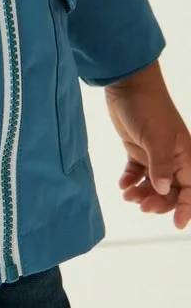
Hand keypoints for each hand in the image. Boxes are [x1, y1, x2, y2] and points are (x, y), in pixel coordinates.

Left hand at [104, 60, 190, 229]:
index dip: (186, 208)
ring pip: (153, 183)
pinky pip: (137, 172)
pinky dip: (131, 180)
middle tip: (141, 206)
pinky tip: (123, 185)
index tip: (177, 224)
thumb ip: (161, 166)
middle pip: (171, 191)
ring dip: (143, 192)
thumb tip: (164, 190)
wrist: (126, 83)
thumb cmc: (147, 106)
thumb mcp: (156, 138)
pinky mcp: (138, 148)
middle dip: (159, 202)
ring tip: (127, 195)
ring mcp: (155, 153)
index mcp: (185, 155)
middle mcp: (173, 157)